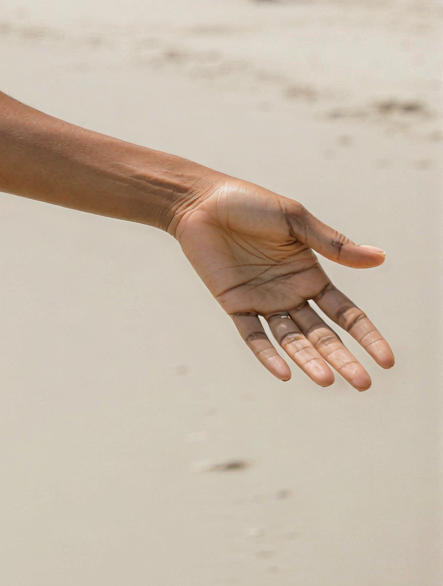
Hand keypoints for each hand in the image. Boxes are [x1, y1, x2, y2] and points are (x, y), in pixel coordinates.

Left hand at [171, 178, 393, 388]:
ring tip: (327, 381)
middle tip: (363, 385)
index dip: (367, 336)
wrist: (199, 201)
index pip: (346, 314)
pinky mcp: (235, 304)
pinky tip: (284, 373)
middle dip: (343, 359)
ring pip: (291, 340)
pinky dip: (267, 355)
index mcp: (311, 276)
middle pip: (323, 335)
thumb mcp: (294, 221)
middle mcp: (291, 294)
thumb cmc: (248, 203)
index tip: (386, 361)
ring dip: (308, 360)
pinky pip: (253, 335)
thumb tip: (380, 257)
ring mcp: (263, 302)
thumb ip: (333, 244)